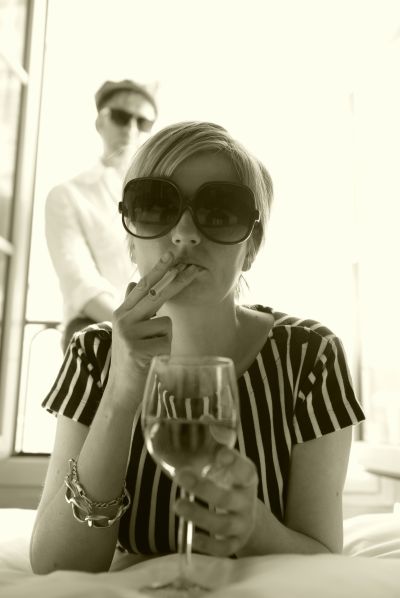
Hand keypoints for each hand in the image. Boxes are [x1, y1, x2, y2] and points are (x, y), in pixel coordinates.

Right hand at [107, 251, 202, 400]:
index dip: (159, 270)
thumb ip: (132, 307)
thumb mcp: (127, 331)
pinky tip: (152, 361)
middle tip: (196, 268)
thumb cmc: (130, 360)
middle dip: (179, 281)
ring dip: (166, 339)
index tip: (173, 254)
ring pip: (167, 324)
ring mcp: (129, 334)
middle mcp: (123, 320)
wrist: (120, 392)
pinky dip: (165, 352)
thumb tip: (133, 282)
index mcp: (122, 313)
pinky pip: (167, 342)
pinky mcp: (137, 350)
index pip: (143, 286)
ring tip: (152, 352)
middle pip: (157, 295)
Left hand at [174, 447, 257, 556]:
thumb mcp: (229, 464)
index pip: (246, 470)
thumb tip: (204, 417)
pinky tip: (190, 535)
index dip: (235, 463)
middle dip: (204, 489)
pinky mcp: (234, 544)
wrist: (247, 517)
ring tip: (177, 505)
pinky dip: (206, 544)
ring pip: (223, 525)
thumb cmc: (232, 482)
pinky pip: (221, 548)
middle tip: (181, 476)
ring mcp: (242, 525)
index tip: (221, 453)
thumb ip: (217, 442)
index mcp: (247, 479)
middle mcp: (247, 502)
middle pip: (229, 499)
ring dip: (199, 515)